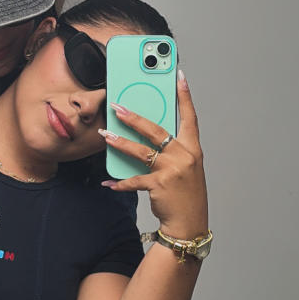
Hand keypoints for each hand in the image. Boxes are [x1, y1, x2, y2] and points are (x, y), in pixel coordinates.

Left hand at [99, 70, 208, 236]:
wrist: (189, 222)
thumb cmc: (186, 193)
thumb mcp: (186, 167)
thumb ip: (172, 149)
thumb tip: (150, 133)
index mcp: (192, 149)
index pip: (190, 117)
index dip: (185, 96)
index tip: (179, 77)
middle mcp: (184, 156)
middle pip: (156, 130)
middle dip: (134, 117)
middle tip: (118, 107)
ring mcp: (171, 170)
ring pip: (141, 151)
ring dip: (119, 142)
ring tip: (105, 135)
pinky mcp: (159, 184)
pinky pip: (134, 180)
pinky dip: (120, 183)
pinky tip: (109, 183)